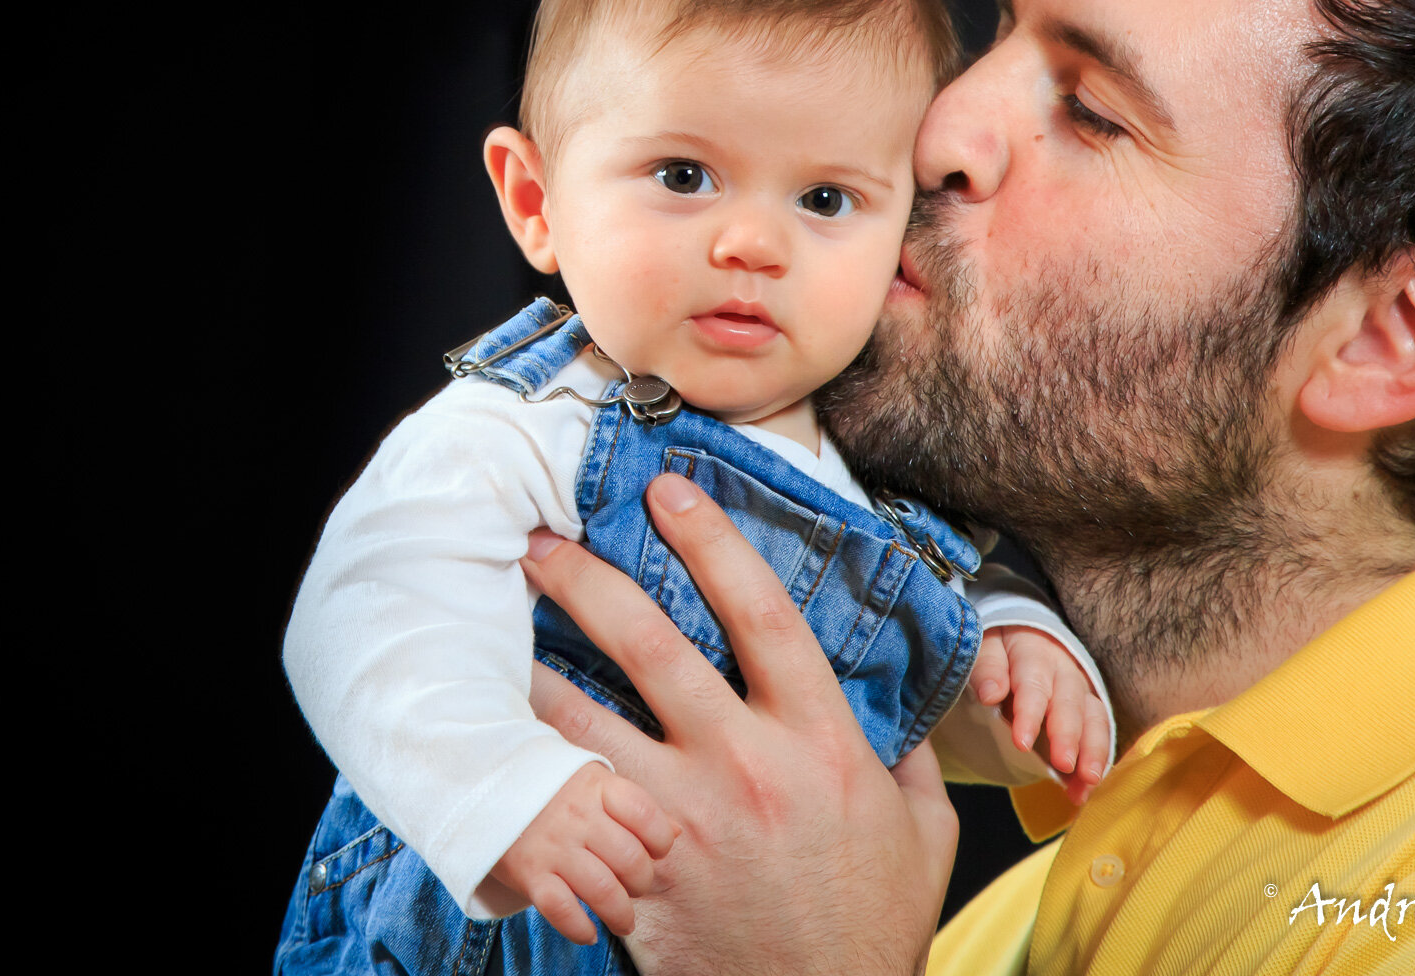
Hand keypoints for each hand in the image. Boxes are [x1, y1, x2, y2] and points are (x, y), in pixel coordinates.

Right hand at [486, 761, 677, 944]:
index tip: (656, 852)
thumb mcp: (593, 782)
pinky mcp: (528, 873)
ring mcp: (552, 845)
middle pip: (630, 859)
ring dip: (620, 914)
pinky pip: (562, 910)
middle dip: (642, 883)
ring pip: (603, 890)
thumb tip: (675, 833)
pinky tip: (589, 933)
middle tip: (636, 889)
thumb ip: (632, 805)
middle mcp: (577, 815)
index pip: (646, 815)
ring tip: (623, 922)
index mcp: (598, 786)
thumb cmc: (549, 787)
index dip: (660, 840)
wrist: (484, 785)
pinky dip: (580, 928)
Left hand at [520, 473, 957, 975]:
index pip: (762, 612)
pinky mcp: (639, 870)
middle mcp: (746, 766)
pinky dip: (529, 760)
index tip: (671, 491)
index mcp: (821, 742)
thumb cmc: (872, 922)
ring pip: (585, 721)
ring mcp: (683, 819)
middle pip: (652, 647)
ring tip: (491, 622)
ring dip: (533, 664)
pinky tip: (498, 728)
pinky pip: (569, 799)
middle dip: (589, 582)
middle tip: (542, 539)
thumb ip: (911, 755)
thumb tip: (900, 702)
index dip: (713, 541)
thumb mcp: (923, 828)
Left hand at [970, 625, 1108, 804]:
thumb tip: (990, 693)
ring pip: (1094, 719)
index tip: (1021, 742)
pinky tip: (1082, 792)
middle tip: (1064, 764)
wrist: (1019, 644)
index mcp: (1034, 652)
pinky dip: (1094, 765)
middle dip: (1069, 735)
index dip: (1030, 712)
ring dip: (1093, 751)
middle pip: (1070, 702)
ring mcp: (1080, 693)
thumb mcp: (983, 649)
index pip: (1033, 682)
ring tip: (1087, 782)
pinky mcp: (1088, 714)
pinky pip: (1098, 737)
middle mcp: (1064, 671)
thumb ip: (986, 668)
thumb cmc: (997, 651)